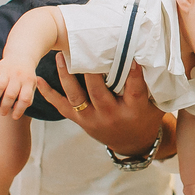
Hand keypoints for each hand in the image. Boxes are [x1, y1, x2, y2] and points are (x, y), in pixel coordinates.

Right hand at [0, 58, 37, 117]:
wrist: (21, 56)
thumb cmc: (26, 76)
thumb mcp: (32, 85)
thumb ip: (28, 98)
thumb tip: (18, 111)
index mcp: (28, 81)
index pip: (25, 98)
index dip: (19, 110)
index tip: (14, 117)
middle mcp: (18, 76)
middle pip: (10, 94)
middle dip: (5, 106)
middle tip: (2, 113)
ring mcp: (7, 72)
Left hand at [36, 55, 165, 154]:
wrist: (132, 143)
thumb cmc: (145, 116)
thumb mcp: (155, 103)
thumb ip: (153, 84)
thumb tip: (152, 55)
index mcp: (134, 110)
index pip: (134, 90)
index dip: (133, 75)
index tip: (131, 58)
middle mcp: (111, 116)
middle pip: (99, 93)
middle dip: (90, 72)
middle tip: (84, 51)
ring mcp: (92, 119)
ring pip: (76, 98)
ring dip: (66, 77)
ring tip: (60, 57)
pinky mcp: (80, 121)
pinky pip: (61, 107)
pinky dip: (49, 94)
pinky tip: (38, 79)